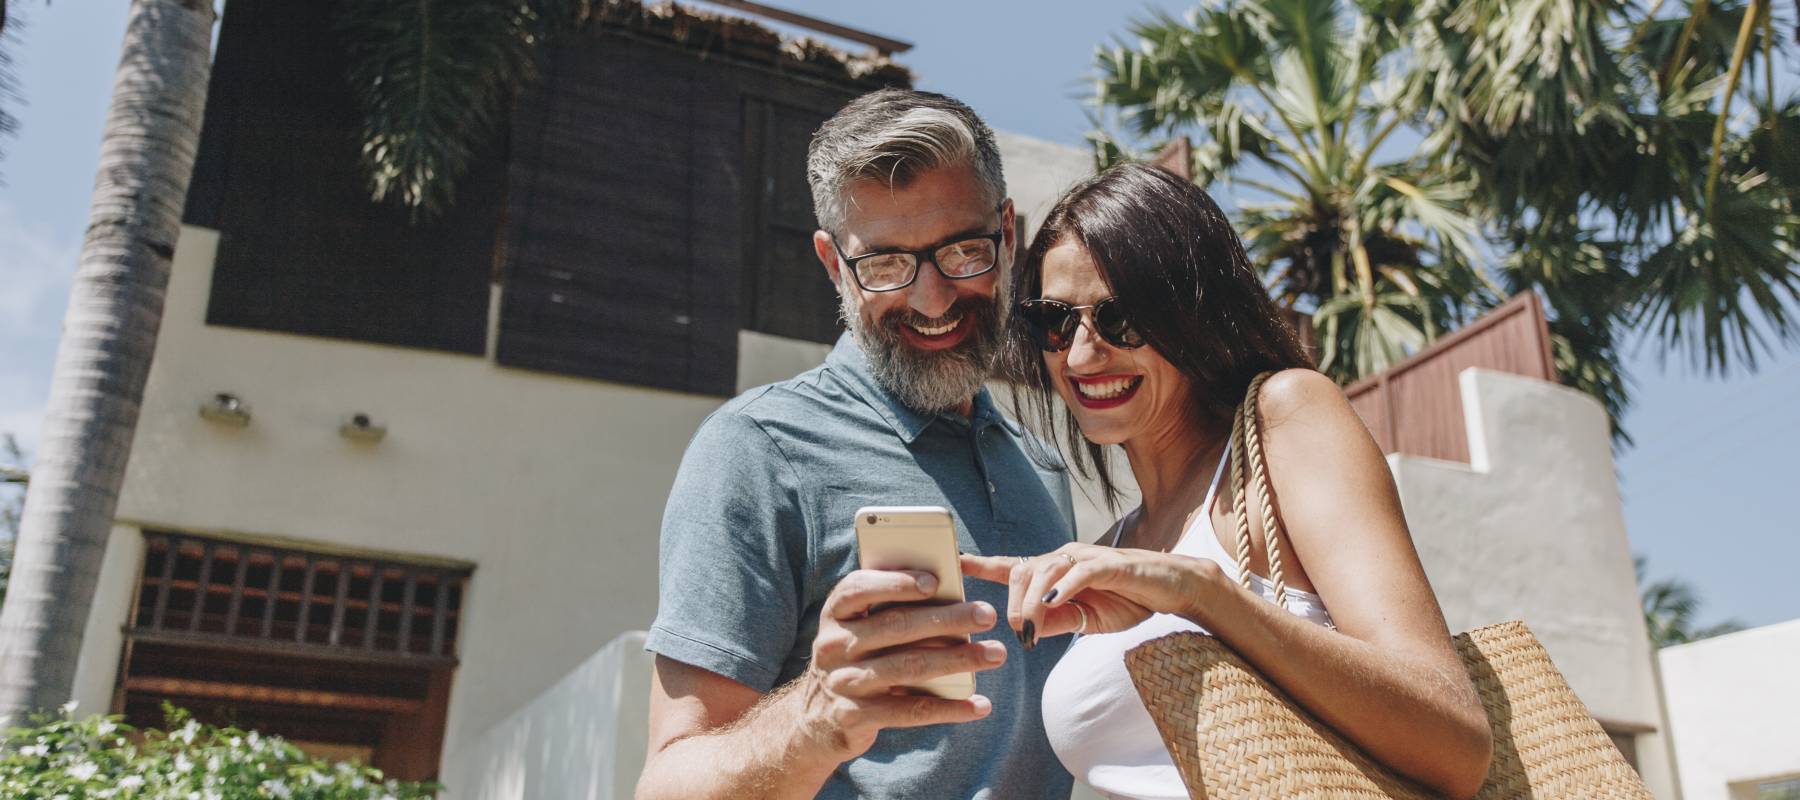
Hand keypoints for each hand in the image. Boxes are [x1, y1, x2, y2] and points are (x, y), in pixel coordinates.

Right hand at [798, 569, 1005, 758]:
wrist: (815, 720)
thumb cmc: (855, 660)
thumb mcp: (858, 630)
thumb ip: (890, 611)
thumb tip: (952, 598)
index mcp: (835, 614)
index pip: (859, 588)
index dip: (896, 582)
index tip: (935, 581)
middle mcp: (834, 645)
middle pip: (895, 626)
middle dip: (947, 618)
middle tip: (987, 614)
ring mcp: (844, 682)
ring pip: (909, 667)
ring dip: (958, 659)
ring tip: (995, 654)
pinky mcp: (856, 716)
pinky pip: (910, 710)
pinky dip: (950, 708)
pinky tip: (979, 705)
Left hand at [961, 544, 1222, 644]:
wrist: (1171, 590)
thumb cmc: (1127, 601)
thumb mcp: (1085, 620)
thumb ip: (1055, 622)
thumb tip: (1026, 630)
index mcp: (1055, 571)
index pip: (1011, 565)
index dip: (981, 564)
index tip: (952, 564)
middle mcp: (1065, 558)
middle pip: (1022, 570)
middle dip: (1011, 602)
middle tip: (1018, 633)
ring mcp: (1086, 558)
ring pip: (1045, 571)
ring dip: (1032, 602)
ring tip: (1028, 627)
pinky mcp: (1110, 564)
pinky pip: (1079, 572)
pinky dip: (1062, 587)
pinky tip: (1052, 603)